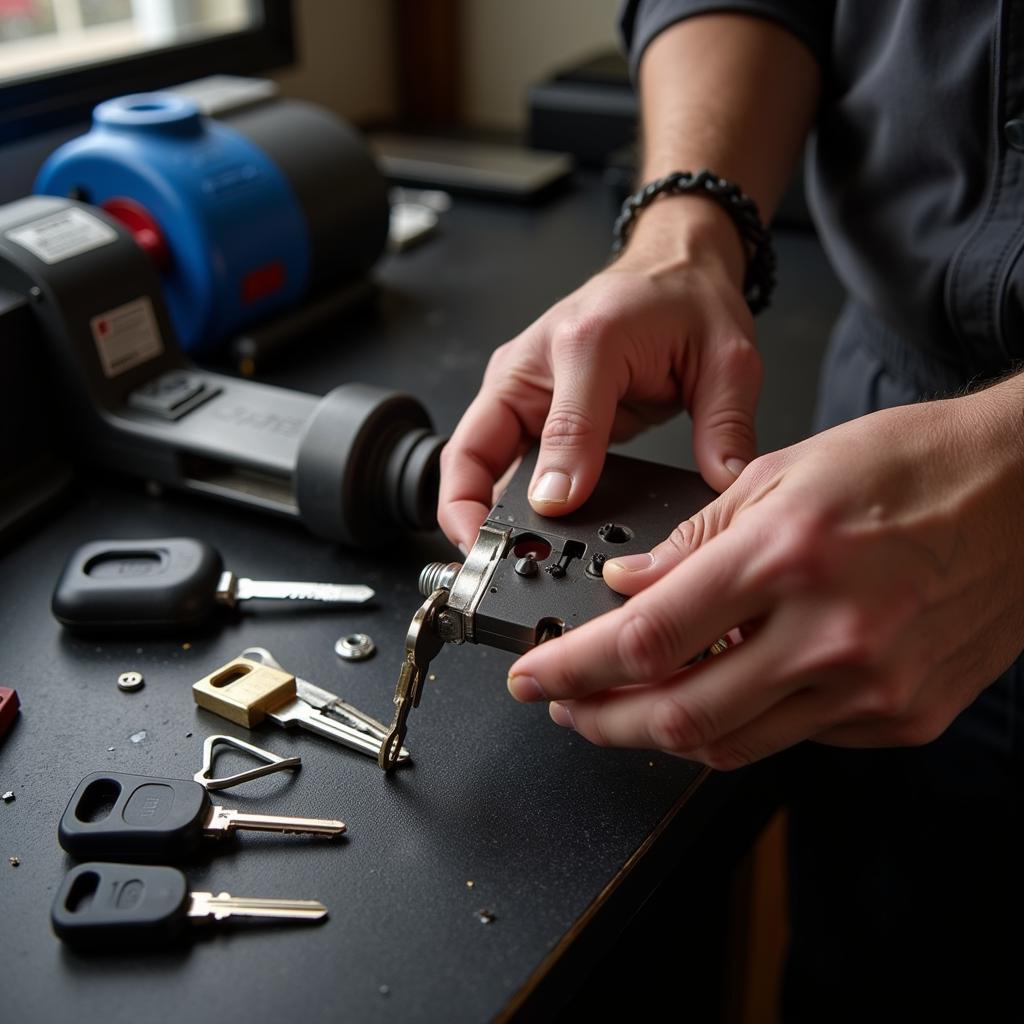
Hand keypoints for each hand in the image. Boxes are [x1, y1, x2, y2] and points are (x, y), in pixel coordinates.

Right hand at [437, 200, 760, 551]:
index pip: (557, 425)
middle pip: (473, 451)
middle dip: (474, 514)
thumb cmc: (686, 301)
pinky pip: (500, 469)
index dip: (556, 481)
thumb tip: (718, 484)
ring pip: (477, 466)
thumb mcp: (724, 357)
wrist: (672, 270)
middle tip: (496, 562)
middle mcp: (534, 366)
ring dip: (484, 516)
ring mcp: (521, 392)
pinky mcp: (525, 414)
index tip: (558, 519)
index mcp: (585, 341)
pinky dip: (504, 507)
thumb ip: (722, 425)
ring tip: (508, 563)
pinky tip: (527, 541)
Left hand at [505, 377, 1023, 767]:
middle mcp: (830, 632)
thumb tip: (629, 586)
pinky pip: (794, 738)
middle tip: (564, 708)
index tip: (536, 675)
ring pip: (733, 744)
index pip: (650, 637)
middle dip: (602, 721)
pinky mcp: (901, 716)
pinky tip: (718, 694)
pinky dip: (740, 721)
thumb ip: (694, 540)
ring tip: (622, 708)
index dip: (575, 667)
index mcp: (787, 555)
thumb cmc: (909, 465)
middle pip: (681, 715)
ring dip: (662, 732)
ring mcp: (872, 686)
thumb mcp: (782, 473)